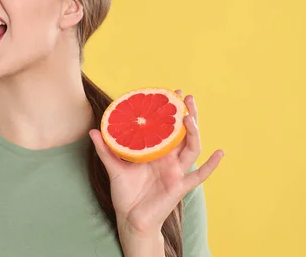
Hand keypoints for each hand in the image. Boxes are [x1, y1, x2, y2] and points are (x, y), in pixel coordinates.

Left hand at [89, 90, 223, 238]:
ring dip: (194, 133)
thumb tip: (93, 131)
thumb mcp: (113, 168)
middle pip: (183, 133)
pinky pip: (199, 176)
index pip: (166, 128)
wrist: (130, 219)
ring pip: (192, 148)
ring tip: (191, 117)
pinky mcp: (179, 187)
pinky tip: (220, 153)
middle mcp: (169, 159)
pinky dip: (211, 166)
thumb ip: (105, 150)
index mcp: (155, 152)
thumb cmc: (125, 193)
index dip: (170, 112)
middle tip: (186, 97)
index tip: (170, 93)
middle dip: (186, 115)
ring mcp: (176, 172)